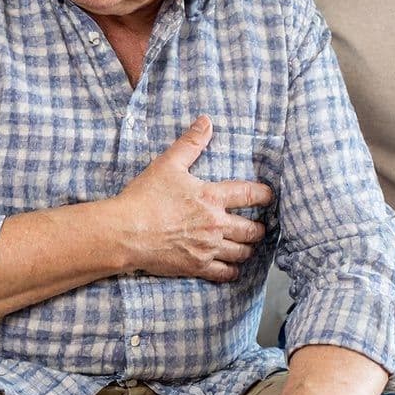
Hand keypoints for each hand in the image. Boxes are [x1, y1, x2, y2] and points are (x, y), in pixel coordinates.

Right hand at [114, 116, 271, 281]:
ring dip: (248, 248)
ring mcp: (208, 248)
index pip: (250, 194)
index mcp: (211, 197)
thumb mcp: (167, 164)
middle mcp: (215, 224)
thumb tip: (206, 122)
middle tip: (258, 226)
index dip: (264, 195)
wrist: (126, 232)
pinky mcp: (197, 266)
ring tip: (247, 245)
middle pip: (251, 229)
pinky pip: (225, 273)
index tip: (269, 196)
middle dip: (258, 228)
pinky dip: (233, 270)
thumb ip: (190, 143)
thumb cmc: (145, 197)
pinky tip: (233, 267)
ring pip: (242, 252)